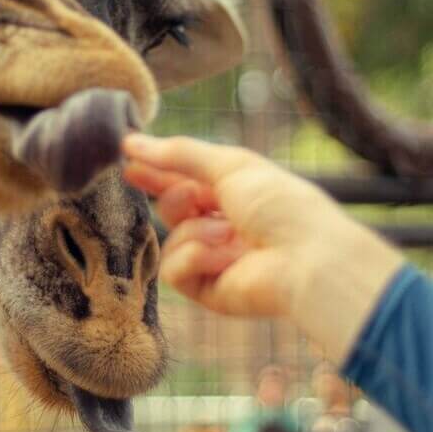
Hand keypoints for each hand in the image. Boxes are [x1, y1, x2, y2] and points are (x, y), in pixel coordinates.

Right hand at [122, 133, 405, 354]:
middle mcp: (226, 227)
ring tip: (227, 235)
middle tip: (194, 198)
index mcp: (236, 194)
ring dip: (194, 232)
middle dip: (174, 199)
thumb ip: (179, 154)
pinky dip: (195, 258)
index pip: (185, 180)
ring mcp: (217, 261)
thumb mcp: (230, 164)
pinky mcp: (209, 290)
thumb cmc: (280, 205)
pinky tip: (224, 259)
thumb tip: (131, 141)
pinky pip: (175, 272)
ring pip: (171, 240)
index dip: (155, 172)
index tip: (126, 163)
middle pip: (172, 209)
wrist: (306, 257)